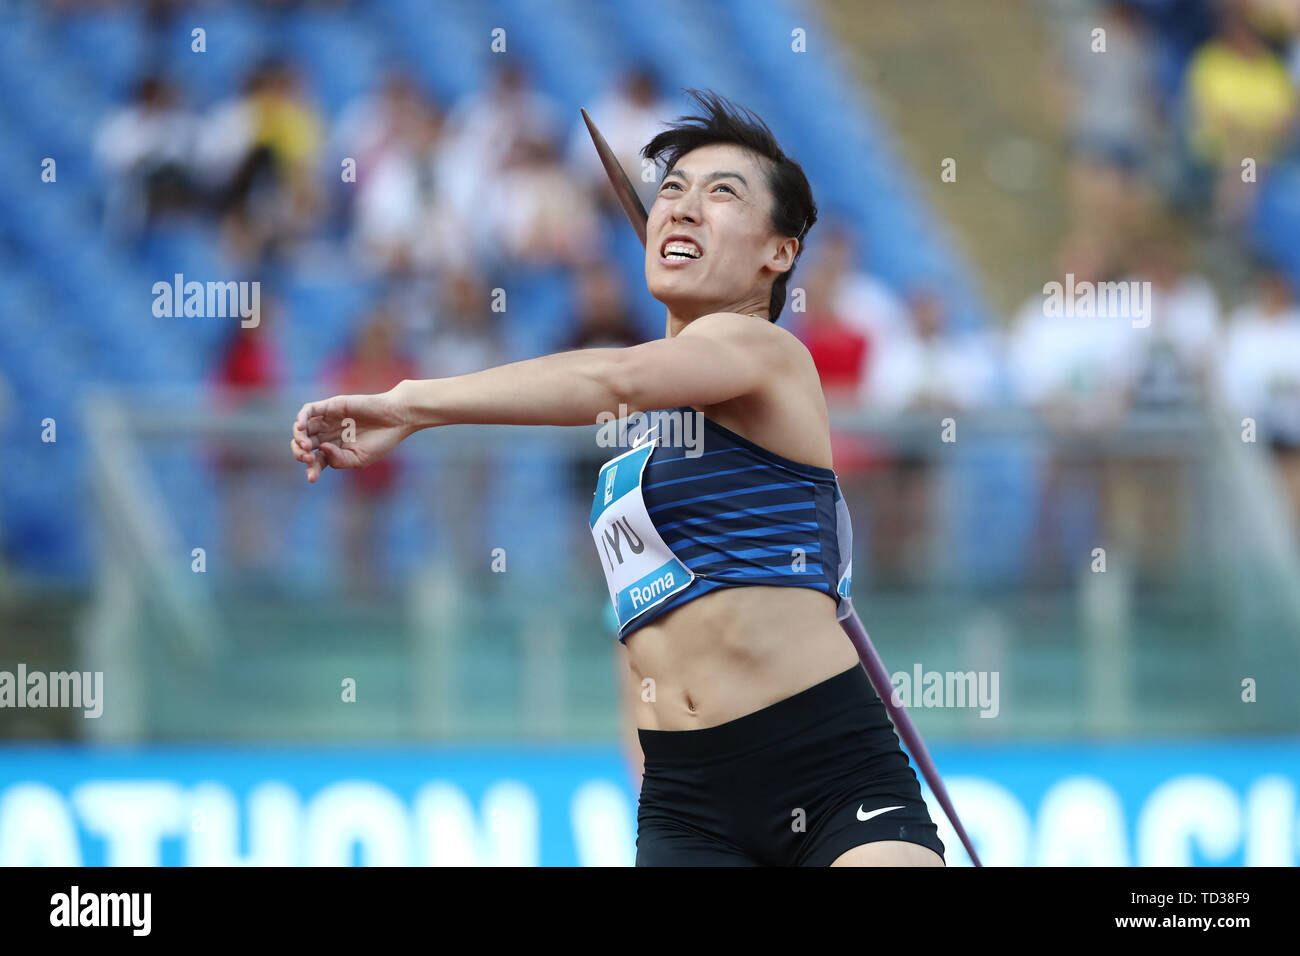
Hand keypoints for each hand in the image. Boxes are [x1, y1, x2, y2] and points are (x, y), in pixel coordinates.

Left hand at [290, 384, 415, 482]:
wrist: (397, 419)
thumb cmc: (381, 440)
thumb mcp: (359, 458)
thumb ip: (338, 460)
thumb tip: (321, 449)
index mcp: (335, 449)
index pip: (315, 460)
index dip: (311, 469)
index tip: (313, 478)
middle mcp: (328, 434)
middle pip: (304, 444)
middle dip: (300, 453)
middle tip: (308, 458)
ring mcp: (328, 420)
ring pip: (303, 428)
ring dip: (299, 438)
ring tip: (307, 446)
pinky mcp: (331, 406)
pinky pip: (309, 410)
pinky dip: (301, 417)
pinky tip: (300, 428)